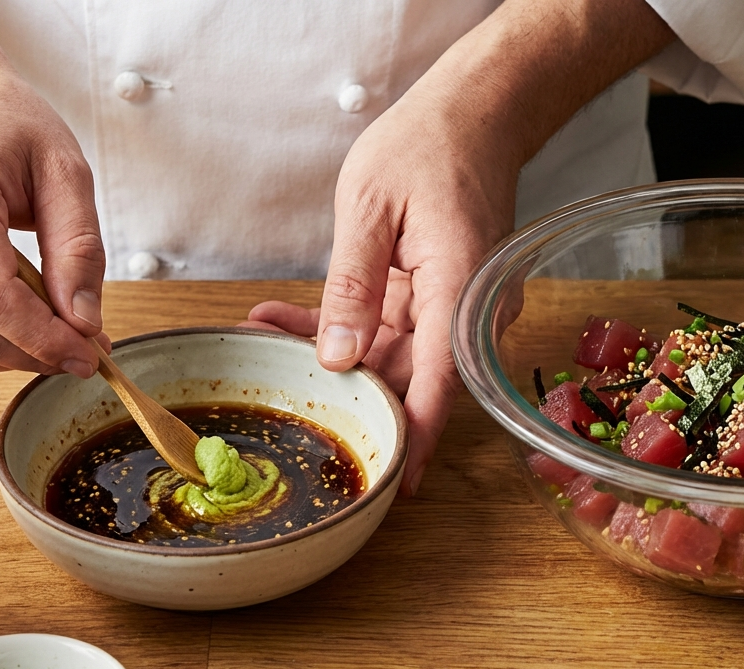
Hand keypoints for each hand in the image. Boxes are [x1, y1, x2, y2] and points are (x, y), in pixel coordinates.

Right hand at [0, 68, 105, 375]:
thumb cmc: (0, 124)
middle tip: (86, 345)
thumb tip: (84, 321)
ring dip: (14, 354)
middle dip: (36, 353)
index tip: (88, 353)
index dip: (43, 339)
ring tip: (58, 330)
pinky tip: (21, 317)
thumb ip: (78, 248)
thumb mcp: (64, 168)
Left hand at [246, 81, 518, 496]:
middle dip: (347, 387)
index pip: (440, 380)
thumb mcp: (369, 209)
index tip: (396, 482)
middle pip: (412, 373)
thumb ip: (351, 287)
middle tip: (284, 396)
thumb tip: (337, 358)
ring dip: (335, 351)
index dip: (417, 435)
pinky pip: (394, 325)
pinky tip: (287, 320)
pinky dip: (347, 323)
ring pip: (395, 351)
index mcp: (460, 287)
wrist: (477, 110)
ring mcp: (458, 301)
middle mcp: (468, 306)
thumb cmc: (428, 145)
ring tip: (266, 336)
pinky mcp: (442, 293)